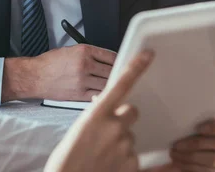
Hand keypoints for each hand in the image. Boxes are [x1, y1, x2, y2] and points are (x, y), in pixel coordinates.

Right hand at [33, 44, 116, 99]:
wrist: (35, 76)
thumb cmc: (50, 63)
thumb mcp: (71, 50)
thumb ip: (90, 54)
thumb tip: (107, 60)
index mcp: (84, 51)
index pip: (110, 55)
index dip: (119, 60)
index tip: (122, 63)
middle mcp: (85, 65)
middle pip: (112, 70)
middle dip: (118, 73)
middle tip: (121, 75)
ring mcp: (82, 80)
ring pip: (107, 84)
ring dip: (112, 85)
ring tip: (114, 86)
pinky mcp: (79, 94)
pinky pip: (98, 95)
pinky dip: (103, 94)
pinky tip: (104, 94)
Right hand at [44, 51, 153, 171]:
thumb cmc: (67, 159)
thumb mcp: (78, 129)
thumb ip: (95, 115)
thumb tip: (102, 105)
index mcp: (96, 114)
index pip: (121, 84)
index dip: (136, 67)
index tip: (148, 55)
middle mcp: (115, 127)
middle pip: (132, 111)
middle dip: (124, 118)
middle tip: (108, 131)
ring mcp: (126, 146)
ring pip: (130, 135)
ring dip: (120, 142)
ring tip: (102, 154)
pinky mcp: (134, 164)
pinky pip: (134, 155)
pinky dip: (124, 159)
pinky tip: (108, 165)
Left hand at [146, 116, 214, 171]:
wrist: (170, 152)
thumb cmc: (175, 133)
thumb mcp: (178, 122)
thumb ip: (183, 115)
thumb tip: (171, 105)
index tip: (198, 128)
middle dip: (196, 144)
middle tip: (176, 144)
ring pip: (214, 159)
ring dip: (190, 157)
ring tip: (173, 154)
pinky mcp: (212, 171)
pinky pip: (207, 171)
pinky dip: (190, 167)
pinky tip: (178, 162)